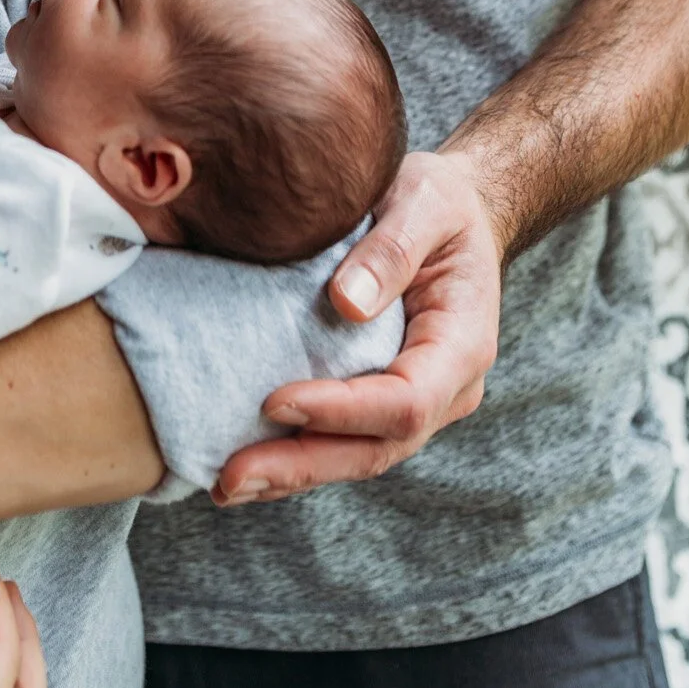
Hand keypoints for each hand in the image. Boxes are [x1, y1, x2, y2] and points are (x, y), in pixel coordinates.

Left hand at [213, 150, 502, 502]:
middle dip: (302, 465)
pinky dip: (297, 456)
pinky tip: (247, 463)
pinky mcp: (384, 398)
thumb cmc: (441, 203)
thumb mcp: (425, 203)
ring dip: (292, 475)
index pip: (405, 400)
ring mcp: (418, 401)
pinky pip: (344, 439)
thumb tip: (345, 303)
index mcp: (463, 344)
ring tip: (225, 484)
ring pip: (358, 455)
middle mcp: (446, 388)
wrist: (459, 212)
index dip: (341, 410)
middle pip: (376, 448)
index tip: (274, 400)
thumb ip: (392, 250)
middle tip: (231, 477)